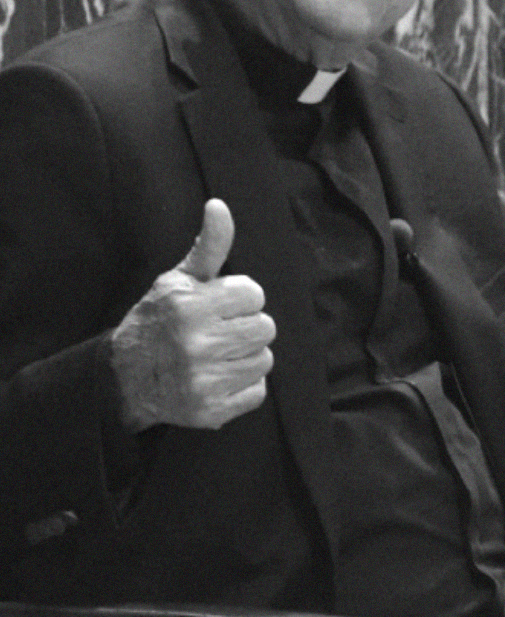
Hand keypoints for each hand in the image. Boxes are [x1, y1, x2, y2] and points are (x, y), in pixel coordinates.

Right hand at [110, 199, 275, 430]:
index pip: (254, 295)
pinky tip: (220, 375)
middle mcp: (197, 344)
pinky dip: (244, 383)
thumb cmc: (159, 318)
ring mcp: (204, 381)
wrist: (127, 376)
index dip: (241, 297)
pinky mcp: (211, 411)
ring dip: (247, 354)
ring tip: (220, 352)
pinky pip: (258, 391)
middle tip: (221, 329)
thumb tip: (219, 206)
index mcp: (191, 306)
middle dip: (247, 324)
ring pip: (265, 359)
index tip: (221, 304)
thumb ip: (209, 245)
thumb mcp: (179, 278)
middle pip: (265, 327)